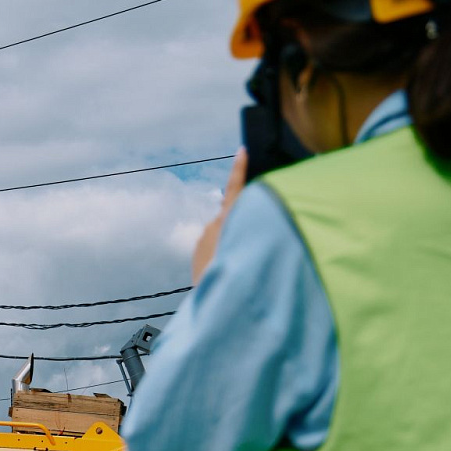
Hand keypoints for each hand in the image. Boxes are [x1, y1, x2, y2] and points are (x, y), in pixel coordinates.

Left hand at [192, 149, 248, 283]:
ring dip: (230, 244)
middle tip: (249, 246)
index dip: (239, 169)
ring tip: (239, 265)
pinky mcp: (196, 250)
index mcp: (231, 218)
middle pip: (233, 216)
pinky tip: (225, 269)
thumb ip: (252, 230)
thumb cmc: (241, 276)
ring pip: (223, 233)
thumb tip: (240, 228)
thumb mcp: (254, 248)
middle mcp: (215, 224)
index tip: (241, 151)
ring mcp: (203, 237)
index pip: (236, 188)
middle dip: (242, 225)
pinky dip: (221, 253)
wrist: (215, 299)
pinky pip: (213, 246)